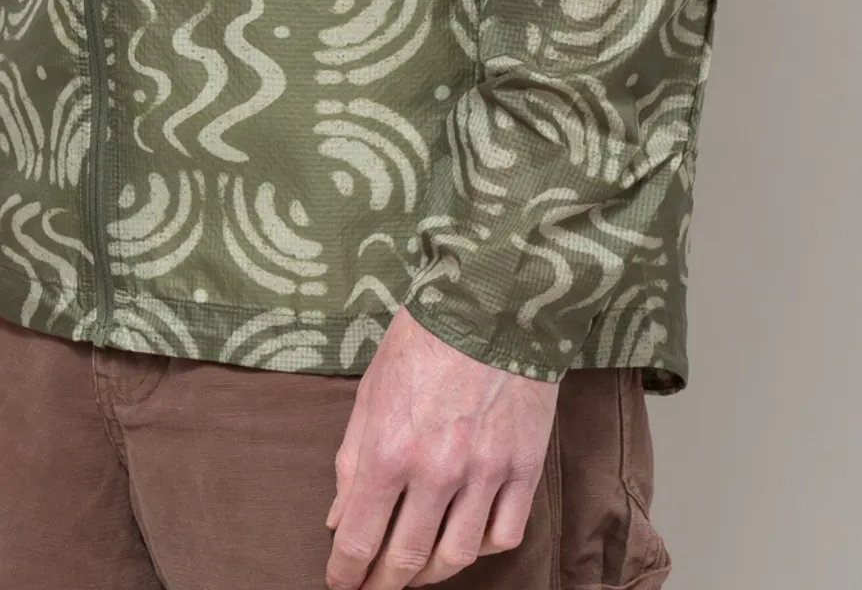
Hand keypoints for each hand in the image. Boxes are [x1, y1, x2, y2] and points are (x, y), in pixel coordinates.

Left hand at [325, 304, 558, 589]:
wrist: (492, 300)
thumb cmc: (424, 338)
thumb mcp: (371, 389)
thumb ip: (351, 458)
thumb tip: (337, 518)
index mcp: (389, 449)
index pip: (359, 539)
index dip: (345, 573)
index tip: (341, 585)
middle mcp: (436, 471)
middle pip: (406, 559)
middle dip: (383, 585)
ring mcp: (485, 473)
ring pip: (457, 556)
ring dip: (431, 574)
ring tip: (418, 573)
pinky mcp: (524, 467)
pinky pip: (505, 534)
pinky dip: (483, 548)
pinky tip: (467, 540)